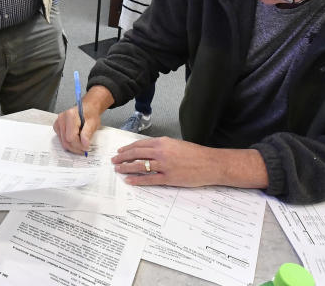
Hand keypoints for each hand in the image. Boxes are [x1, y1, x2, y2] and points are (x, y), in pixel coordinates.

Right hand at [52, 86, 112, 153]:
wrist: (87, 108)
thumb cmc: (90, 114)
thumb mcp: (93, 123)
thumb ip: (88, 133)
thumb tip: (84, 144)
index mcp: (70, 115)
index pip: (71, 137)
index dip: (79, 145)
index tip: (87, 147)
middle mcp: (61, 118)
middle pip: (66, 141)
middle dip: (76, 147)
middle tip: (85, 149)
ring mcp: (58, 122)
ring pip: (63, 142)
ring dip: (73, 146)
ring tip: (81, 145)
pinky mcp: (57, 126)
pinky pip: (61, 139)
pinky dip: (69, 143)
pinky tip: (76, 140)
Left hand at [111, 138, 267, 188]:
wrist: (210, 163)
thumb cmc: (195, 154)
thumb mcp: (176, 144)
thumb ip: (162, 147)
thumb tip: (148, 150)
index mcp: (163, 142)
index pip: (139, 145)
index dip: (127, 149)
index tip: (120, 151)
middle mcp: (161, 152)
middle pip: (136, 154)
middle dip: (122, 158)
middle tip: (114, 161)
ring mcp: (164, 166)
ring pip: (140, 166)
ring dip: (126, 168)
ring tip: (118, 170)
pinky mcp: (168, 178)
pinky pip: (149, 179)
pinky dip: (137, 180)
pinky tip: (129, 180)